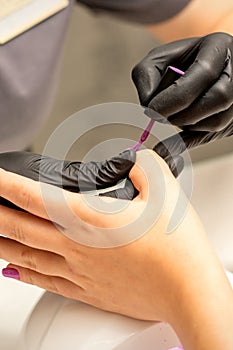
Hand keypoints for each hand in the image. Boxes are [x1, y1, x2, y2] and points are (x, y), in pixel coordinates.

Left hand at [0, 150, 232, 349]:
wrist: (186, 290)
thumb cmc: (176, 247)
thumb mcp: (164, 189)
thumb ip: (144, 165)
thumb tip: (134, 159)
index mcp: (89, 220)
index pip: (34, 197)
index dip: (6, 185)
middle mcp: (76, 247)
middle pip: (20, 229)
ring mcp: (78, 272)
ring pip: (25, 257)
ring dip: (2, 244)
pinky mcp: (87, 291)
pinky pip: (44, 282)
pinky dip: (23, 274)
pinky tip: (13, 271)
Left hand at [132, 32, 232, 173]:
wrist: (204, 71)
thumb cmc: (179, 64)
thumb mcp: (160, 59)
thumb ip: (146, 75)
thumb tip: (148, 104)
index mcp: (218, 47)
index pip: (204, 72)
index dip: (175, 96)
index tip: (152, 110)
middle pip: (218, 97)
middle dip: (183, 113)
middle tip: (161, 116)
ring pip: (219, 120)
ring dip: (188, 125)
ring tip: (172, 117)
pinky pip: (215, 133)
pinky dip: (191, 136)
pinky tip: (173, 138)